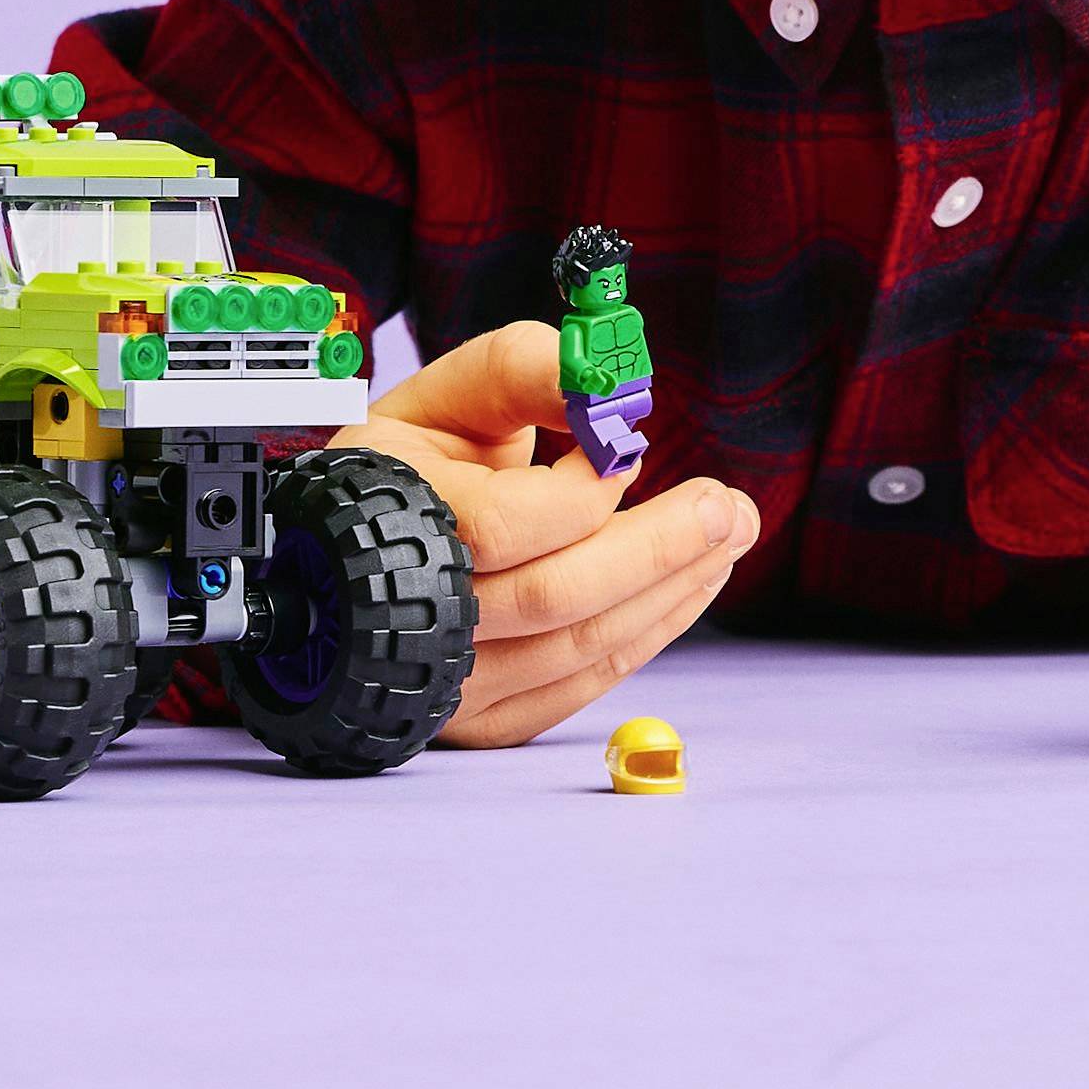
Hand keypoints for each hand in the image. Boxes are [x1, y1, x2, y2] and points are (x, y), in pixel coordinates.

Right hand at [330, 321, 757, 746]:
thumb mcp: (451, 392)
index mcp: (389, 518)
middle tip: (729, 505)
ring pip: (578, 646)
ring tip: (729, 533)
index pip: (504, 522)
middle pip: (555, 596)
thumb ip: (520, 370)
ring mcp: (442, 680)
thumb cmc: (417, 459)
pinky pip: (580, 686)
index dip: (583, 488)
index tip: (628, 445)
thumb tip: (602, 383)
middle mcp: (407, 615)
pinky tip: (689, 584)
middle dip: (660, 546)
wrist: (358, 550)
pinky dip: (647, 634)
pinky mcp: (482, 718)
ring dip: (671, 589)